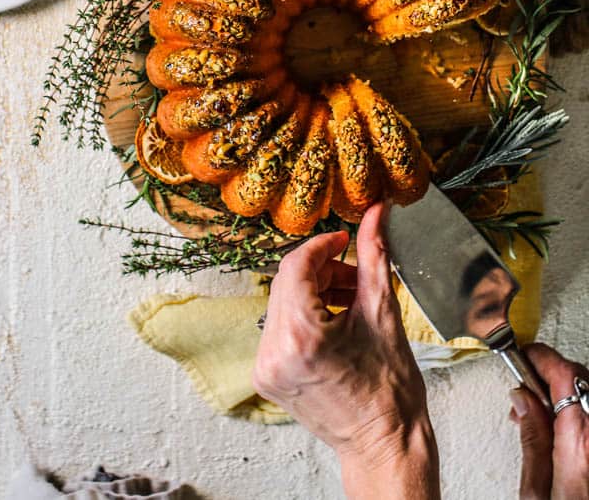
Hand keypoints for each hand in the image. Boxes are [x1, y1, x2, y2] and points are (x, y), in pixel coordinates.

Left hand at [252, 203, 439, 499]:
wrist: (383, 442)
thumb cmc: (390, 390)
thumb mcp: (383, 312)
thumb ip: (374, 256)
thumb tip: (375, 214)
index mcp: (302, 335)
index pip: (297, 265)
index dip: (323, 246)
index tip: (344, 240)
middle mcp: (274, 352)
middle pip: (287, 282)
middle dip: (322, 270)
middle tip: (354, 273)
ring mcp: (266, 367)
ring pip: (283, 302)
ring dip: (314, 291)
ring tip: (350, 299)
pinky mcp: (266, 376)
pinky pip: (280, 327)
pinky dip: (305, 315)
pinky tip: (335, 320)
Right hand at [510, 342, 588, 498]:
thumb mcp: (537, 493)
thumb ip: (532, 440)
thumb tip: (523, 400)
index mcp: (582, 441)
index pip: (566, 373)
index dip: (541, 357)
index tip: (523, 355)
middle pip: (583, 380)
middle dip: (551, 376)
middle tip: (525, 391)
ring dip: (568, 395)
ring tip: (541, 415)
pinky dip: (581, 415)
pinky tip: (564, 432)